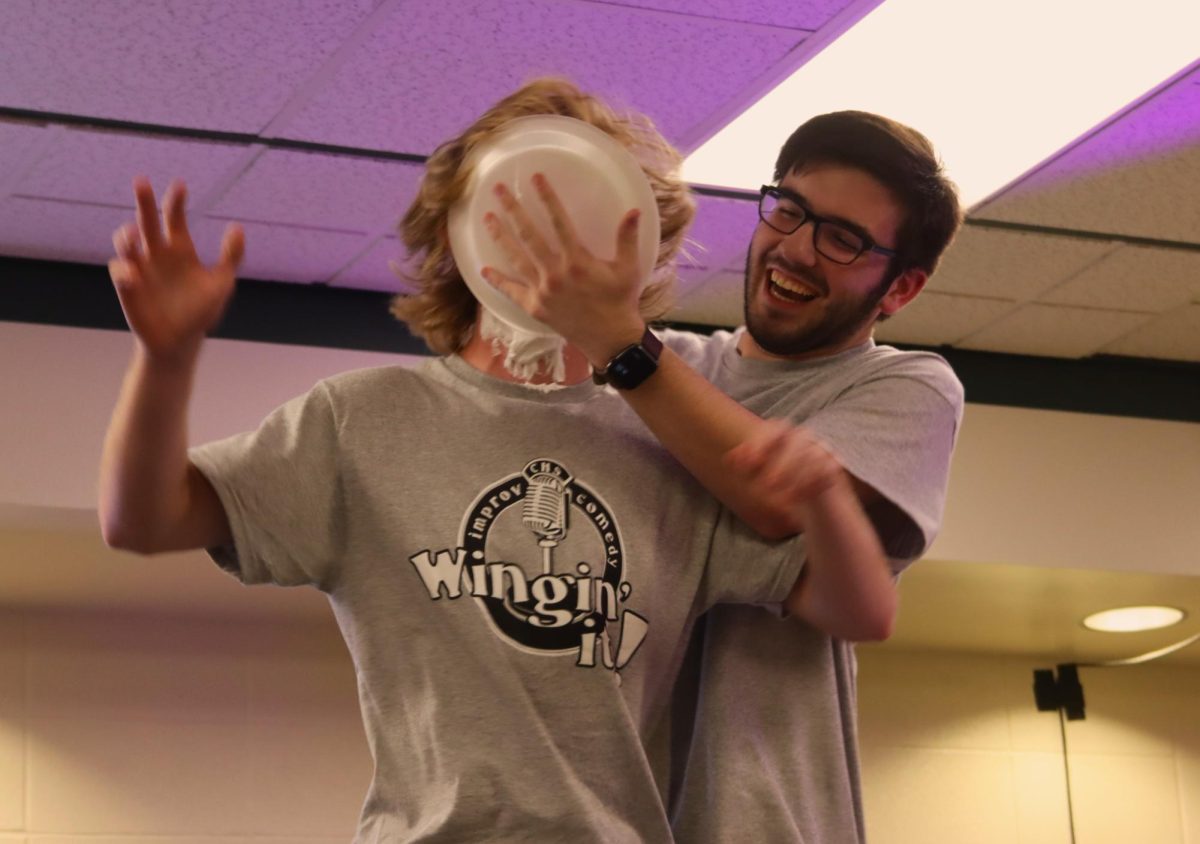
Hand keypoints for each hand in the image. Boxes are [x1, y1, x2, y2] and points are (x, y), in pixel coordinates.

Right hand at [108, 177, 243, 362]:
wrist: (181, 342)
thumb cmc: (201, 311)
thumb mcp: (221, 283)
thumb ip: (230, 256)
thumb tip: (238, 227)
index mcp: (180, 249)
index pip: (175, 218)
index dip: (176, 202)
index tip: (180, 185)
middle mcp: (157, 254)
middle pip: (147, 221)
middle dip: (144, 202)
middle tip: (141, 181)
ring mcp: (140, 269)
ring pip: (126, 242)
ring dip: (127, 235)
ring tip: (133, 234)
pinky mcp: (127, 287)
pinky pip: (120, 271)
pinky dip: (124, 270)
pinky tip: (133, 274)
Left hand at [480, 173, 645, 363]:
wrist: (610, 338)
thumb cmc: (621, 301)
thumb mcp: (628, 268)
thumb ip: (627, 238)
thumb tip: (634, 210)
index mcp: (577, 260)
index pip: (558, 221)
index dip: (547, 198)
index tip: (535, 179)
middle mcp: (555, 273)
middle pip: (529, 235)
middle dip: (513, 210)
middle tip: (498, 190)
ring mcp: (542, 291)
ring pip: (516, 258)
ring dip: (501, 236)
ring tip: (487, 218)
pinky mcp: (535, 307)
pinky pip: (512, 291)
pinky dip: (498, 281)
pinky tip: (484, 269)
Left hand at [725, 420, 847, 534]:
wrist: (811, 497)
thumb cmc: (779, 479)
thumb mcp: (760, 472)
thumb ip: (748, 463)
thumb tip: (729, 459)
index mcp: (784, 433)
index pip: (775, 427)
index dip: (762, 442)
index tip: (749, 464)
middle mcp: (804, 437)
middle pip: (797, 440)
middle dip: (781, 462)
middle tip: (767, 486)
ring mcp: (822, 449)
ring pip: (815, 454)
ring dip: (797, 477)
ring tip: (784, 499)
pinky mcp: (835, 465)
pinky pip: (829, 468)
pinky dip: (814, 484)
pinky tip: (802, 498)